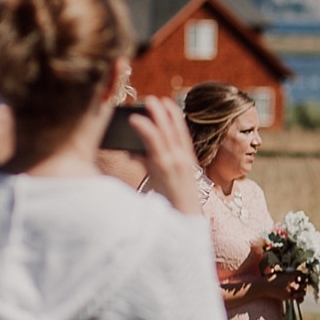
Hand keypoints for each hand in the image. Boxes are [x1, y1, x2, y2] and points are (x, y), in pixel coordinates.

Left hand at [133, 97, 200, 215]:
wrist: (185, 222)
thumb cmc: (172, 205)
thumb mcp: (162, 181)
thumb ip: (149, 163)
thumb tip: (132, 151)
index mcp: (186, 162)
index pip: (182, 134)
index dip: (176, 117)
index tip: (168, 103)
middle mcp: (183, 159)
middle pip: (175, 129)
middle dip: (166, 112)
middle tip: (155, 98)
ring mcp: (175, 161)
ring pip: (165, 132)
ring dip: (156, 114)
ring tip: (148, 101)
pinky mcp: (164, 167)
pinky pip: (154, 143)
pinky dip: (145, 128)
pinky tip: (135, 119)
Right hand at [258, 268, 307, 302]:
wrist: (264, 286)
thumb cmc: (271, 278)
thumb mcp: (281, 273)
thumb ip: (289, 274)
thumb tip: (296, 275)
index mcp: (291, 275)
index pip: (303, 275)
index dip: (303, 276)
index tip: (302, 277)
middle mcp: (293, 283)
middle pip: (304, 283)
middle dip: (303, 283)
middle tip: (301, 284)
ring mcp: (291, 290)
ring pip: (303, 291)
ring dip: (302, 290)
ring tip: (300, 290)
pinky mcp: (289, 297)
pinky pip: (299, 298)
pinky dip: (300, 298)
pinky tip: (298, 297)